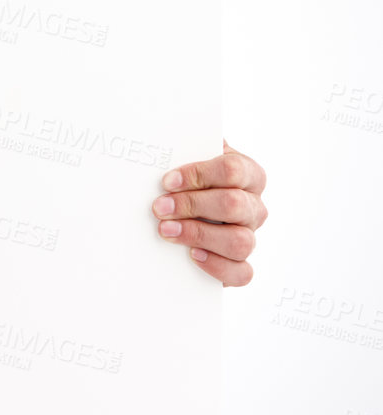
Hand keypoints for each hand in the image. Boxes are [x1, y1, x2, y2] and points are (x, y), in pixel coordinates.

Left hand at [151, 139, 266, 286]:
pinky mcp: (242, 264)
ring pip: (240, 240)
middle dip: (192, 205)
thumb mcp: (193, 160)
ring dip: (199, 235)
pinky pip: (242, 272)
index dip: (199, 174)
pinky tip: (192, 255)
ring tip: (167, 230)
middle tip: (160, 207)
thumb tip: (167, 142)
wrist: (193, 210)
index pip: (233, 169)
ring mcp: (251, 236)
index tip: (167, 181)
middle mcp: (254, 206)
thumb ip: (189, 149)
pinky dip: (217, 266)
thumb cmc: (193, 182)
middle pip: (234, 204)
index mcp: (249, 174)